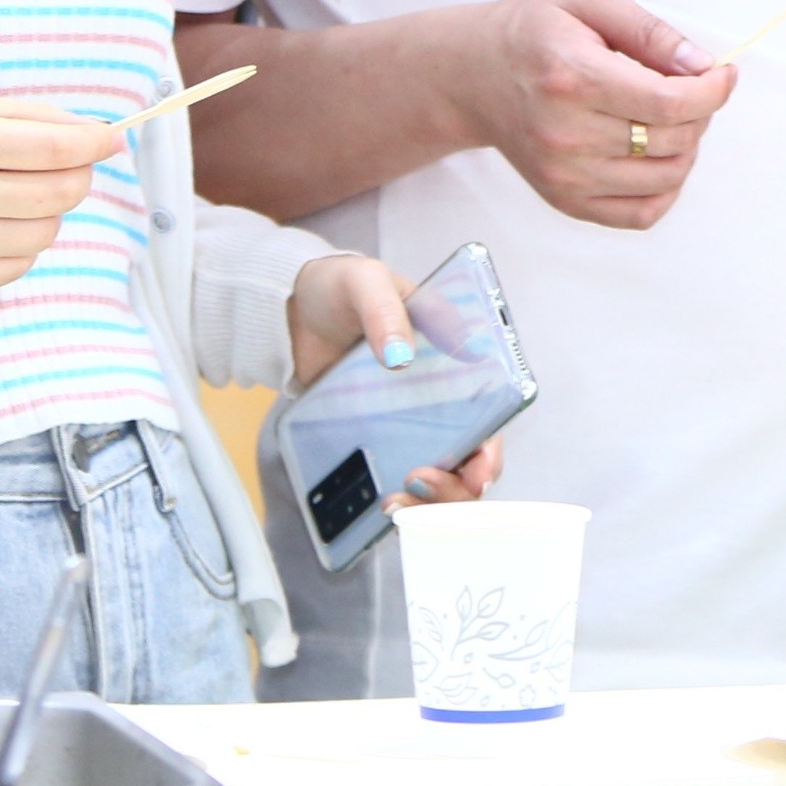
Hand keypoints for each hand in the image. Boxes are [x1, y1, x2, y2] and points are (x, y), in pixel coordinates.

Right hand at [0, 92, 124, 307]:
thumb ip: (29, 117)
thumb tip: (96, 135)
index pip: (57, 148)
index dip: (95, 144)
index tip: (112, 140)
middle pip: (61, 192)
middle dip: (75, 174)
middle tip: (59, 163)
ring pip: (47, 231)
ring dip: (48, 209)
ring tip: (16, 192)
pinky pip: (19, 264)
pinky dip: (22, 242)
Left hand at [284, 254, 503, 505]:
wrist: (295, 309)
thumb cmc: (343, 288)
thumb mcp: (366, 282)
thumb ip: (385, 307)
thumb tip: (399, 355)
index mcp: (455, 360)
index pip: (491, 415)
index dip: (490, 451)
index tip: (476, 472)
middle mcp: (440, 401)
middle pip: (466, 461)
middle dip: (453, 488)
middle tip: (416, 481)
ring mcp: (407, 425)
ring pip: (434, 482)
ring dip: (425, 504)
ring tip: (393, 502)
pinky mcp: (373, 438)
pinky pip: (392, 480)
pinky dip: (394, 500)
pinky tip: (376, 504)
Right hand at [442, 0, 736, 229]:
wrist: (473, 75)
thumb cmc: (532, 30)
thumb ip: (649, 29)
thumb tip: (700, 65)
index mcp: (573, 76)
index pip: (668, 102)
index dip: (712, 91)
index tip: (723, 75)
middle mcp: (565, 133)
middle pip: (672, 140)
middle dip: (701, 112)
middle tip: (691, 88)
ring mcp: (564, 174)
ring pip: (666, 178)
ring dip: (688, 147)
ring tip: (671, 117)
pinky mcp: (564, 199)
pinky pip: (641, 214)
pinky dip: (666, 188)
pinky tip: (657, 155)